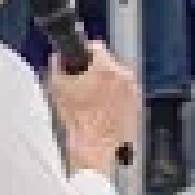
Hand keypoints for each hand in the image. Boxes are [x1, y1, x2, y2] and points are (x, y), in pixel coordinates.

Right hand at [48, 46, 142, 173]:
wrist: (97, 148)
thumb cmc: (77, 119)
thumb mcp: (58, 89)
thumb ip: (57, 66)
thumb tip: (57, 56)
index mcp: (106, 67)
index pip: (95, 46)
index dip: (82, 51)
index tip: (76, 60)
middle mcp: (125, 75)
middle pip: (108, 61)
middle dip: (95, 67)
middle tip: (82, 79)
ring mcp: (134, 90)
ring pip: (117, 76)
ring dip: (106, 81)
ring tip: (92, 96)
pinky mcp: (138, 103)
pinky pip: (124, 91)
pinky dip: (115, 94)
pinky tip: (102, 106)